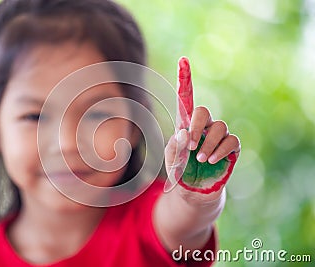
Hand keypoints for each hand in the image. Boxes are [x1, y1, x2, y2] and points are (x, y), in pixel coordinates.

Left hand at [164, 57, 239, 197]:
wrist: (193, 191)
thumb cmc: (180, 171)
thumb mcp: (172, 157)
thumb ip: (175, 144)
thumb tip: (185, 132)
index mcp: (186, 125)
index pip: (186, 99)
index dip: (185, 80)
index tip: (182, 60)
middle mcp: (204, 127)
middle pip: (204, 111)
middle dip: (198, 126)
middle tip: (192, 145)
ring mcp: (218, 137)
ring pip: (220, 127)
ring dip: (209, 143)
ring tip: (201, 159)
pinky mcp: (231, 148)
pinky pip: (232, 141)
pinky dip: (220, 150)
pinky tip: (211, 161)